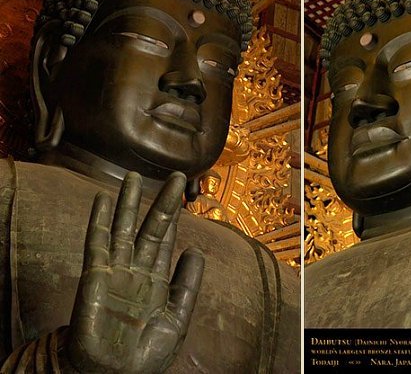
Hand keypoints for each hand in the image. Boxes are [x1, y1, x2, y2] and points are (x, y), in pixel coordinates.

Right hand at [66, 172, 203, 372]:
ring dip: (127, 202)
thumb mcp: (177, 317)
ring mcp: (115, 270)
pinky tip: (102, 199)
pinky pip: (97, 243)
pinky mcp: (95, 276)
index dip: (173, 217)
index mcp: (156, 279)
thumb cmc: (145, 353)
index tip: (182, 192)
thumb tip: (197, 250)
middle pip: (148, 227)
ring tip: (132, 176)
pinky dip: (98, 221)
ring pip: (122, 228)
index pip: (165, 240)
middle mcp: (136, 269)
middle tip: (173, 175)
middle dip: (159, 202)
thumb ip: (188, 284)